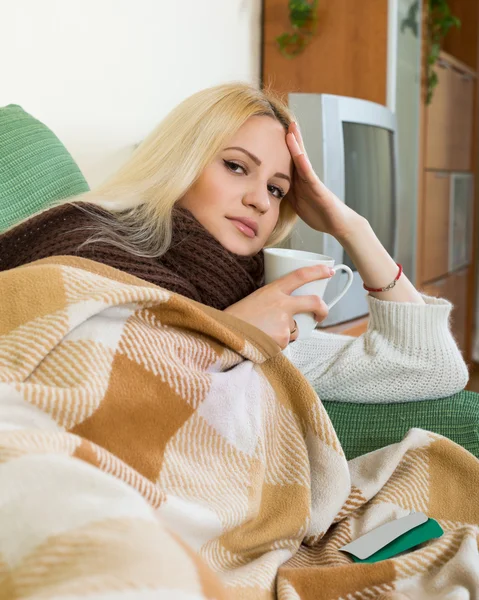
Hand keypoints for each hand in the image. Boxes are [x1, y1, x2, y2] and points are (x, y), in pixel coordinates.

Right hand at [224, 264, 332, 349]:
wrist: (223, 336)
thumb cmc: (235, 318)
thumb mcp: (254, 299)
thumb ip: (273, 300)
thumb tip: (289, 309)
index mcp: (272, 290)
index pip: (300, 275)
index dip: (317, 271)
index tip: (328, 271)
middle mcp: (282, 305)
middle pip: (313, 302)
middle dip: (322, 309)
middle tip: (321, 314)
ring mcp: (284, 323)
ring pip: (295, 329)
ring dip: (285, 333)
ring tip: (263, 332)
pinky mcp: (282, 340)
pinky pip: (286, 342)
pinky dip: (276, 344)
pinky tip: (261, 341)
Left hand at [285, 121, 365, 240]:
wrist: (337, 223)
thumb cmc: (319, 213)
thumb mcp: (296, 203)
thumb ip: (286, 193)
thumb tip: (270, 189)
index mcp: (299, 181)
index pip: (289, 161)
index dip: (281, 148)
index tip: (273, 133)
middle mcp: (306, 178)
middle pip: (296, 154)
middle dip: (291, 138)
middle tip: (286, 120)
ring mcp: (313, 182)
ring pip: (302, 160)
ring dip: (297, 145)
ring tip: (291, 129)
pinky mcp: (319, 189)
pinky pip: (310, 175)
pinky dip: (304, 164)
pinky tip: (299, 154)